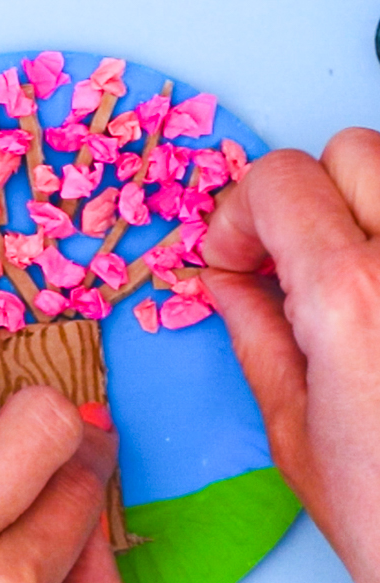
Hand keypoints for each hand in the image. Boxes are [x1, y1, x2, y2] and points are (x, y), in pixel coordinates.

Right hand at [201, 127, 379, 582]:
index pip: (280, 180)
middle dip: (299, 197)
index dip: (237, 215)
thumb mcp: (291, 426)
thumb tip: (223, 282)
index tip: (231, 262)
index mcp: (349, 297)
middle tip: (282, 260)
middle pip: (349, 152)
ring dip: (351, 206)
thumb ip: (253, 331)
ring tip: (333, 275)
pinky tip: (372, 296)